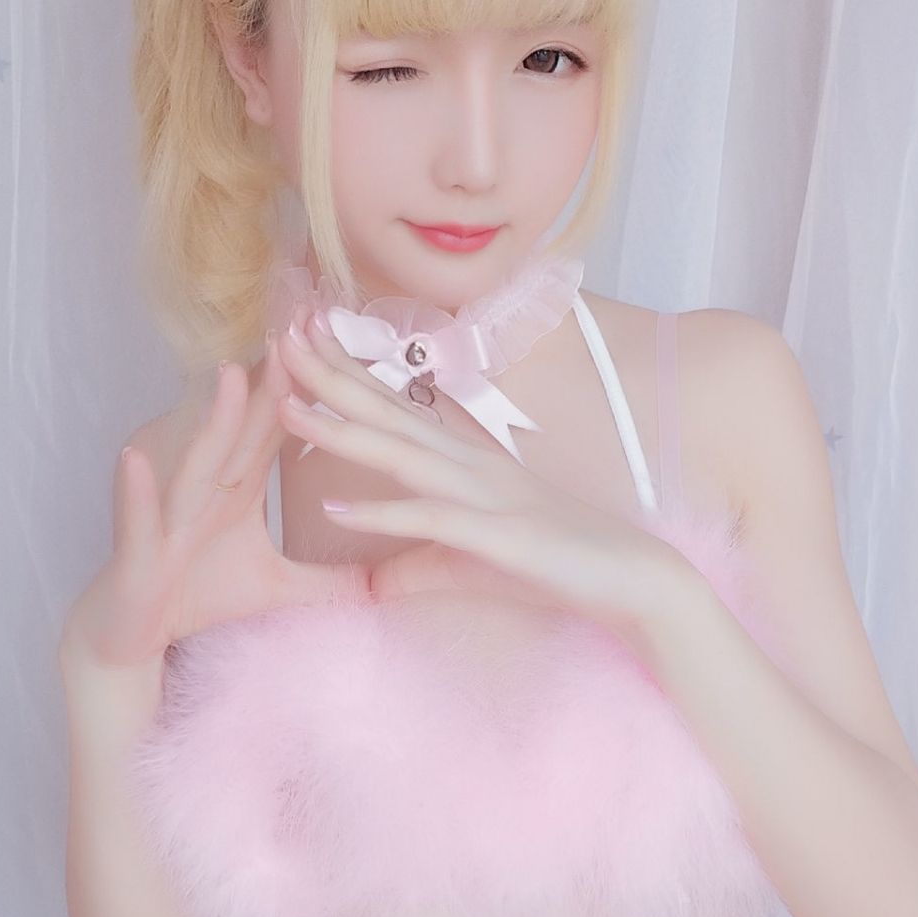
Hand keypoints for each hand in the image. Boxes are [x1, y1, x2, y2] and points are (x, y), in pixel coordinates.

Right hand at [60, 330, 372, 675]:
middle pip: (243, 429)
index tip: (336, 337)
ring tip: (232, 374)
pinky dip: (136, 491)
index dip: (307, 385)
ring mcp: (169, 516)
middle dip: (269, 381)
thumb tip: (388, 580)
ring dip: (213, 421)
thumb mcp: (279, 589)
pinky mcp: (138, 552)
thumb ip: (332, 579)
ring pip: (196, 463)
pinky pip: (138, 518)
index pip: (278, 428)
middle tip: (298, 324)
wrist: (134, 635)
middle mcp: (204, 489)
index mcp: (237, 487)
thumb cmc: (200, 596)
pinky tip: (135, 457)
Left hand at [274, 301, 679, 635]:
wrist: (636, 580)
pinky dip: (382, 513)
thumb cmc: (561, 564)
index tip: (303, 343)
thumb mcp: (473, 564)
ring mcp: (485, 496)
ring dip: (343, 429)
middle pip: (389, 412)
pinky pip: (430, 521)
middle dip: (332, 374)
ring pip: (401, 454)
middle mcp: (470, 466)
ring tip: (287, 407)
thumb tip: (372, 580)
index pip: (396, 408)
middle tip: (281, 335)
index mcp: (466, 463)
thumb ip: (419, 565)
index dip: (348, 374)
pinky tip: (334, 509)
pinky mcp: (497, 537)